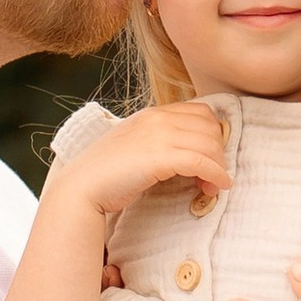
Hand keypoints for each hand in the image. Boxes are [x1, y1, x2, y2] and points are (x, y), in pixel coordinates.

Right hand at [56, 99, 230, 222]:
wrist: (81, 188)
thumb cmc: (106, 174)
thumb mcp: (136, 147)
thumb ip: (159, 143)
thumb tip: (188, 156)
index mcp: (152, 113)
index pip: (201, 112)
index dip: (213, 135)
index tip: (211, 158)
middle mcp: (157, 119)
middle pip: (210, 127)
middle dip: (219, 152)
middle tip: (214, 176)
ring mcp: (158, 135)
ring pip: (209, 144)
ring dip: (219, 166)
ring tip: (213, 186)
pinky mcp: (159, 157)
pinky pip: (201, 162)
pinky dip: (216, 174)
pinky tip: (217, 187)